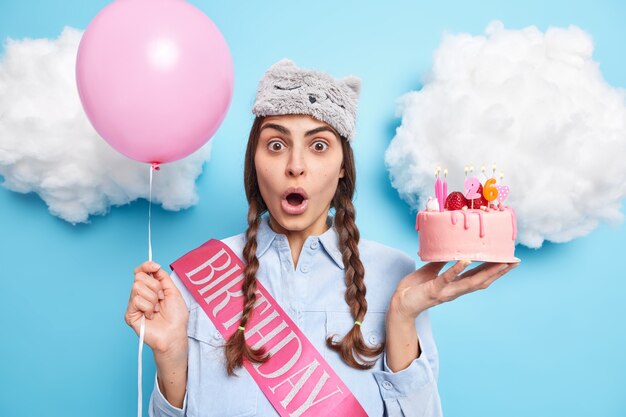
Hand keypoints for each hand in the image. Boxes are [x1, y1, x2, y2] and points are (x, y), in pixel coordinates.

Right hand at [124, 261, 188, 355]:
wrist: (174, 334)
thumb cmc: (176, 317)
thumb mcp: (173, 292)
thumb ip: (163, 277)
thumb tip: (155, 266)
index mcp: (150, 288)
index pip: (141, 271)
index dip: (146, 266)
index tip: (155, 266)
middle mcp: (140, 294)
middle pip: (139, 277)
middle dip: (155, 287)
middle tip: (161, 299)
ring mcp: (134, 304)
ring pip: (137, 287)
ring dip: (152, 299)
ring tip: (156, 309)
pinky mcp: (130, 314)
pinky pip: (136, 300)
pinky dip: (148, 307)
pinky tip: (150, 316)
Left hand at [390, 260, 518, 320]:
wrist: (399, 304)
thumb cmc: (414, 289)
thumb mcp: (431, 272)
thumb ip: (442, 263)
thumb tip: (451, 249)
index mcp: (455, 285)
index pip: (479, 276)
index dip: (494, 269)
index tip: (509, 260)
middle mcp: (455, 290)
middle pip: (482, 281)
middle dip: (499, 271)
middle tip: (514, 261)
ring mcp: (446, 292)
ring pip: (471, 282)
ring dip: (487, 272)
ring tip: (500, 262)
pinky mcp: (434, 290)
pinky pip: (447, 279)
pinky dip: (456, 270)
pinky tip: (465, 260)